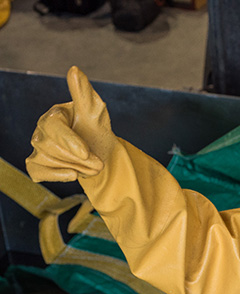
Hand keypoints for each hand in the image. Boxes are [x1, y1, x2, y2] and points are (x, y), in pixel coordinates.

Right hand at [26, 66, 114, 181]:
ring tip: (92, 165)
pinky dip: (58, 176)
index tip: (86, 152)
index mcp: (54, 114)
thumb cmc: (96, 130)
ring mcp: (38, 148)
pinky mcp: (37, 164)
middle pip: (51, 146)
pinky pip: (38, 172)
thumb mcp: (95, 113)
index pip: (53, 127)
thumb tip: (74, 70)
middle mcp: (41, 130)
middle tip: (99, 163)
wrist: (100, 155)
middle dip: (79, 158)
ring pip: (49, 160)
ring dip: (76, 166)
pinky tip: (73, 174)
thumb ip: (84, 93)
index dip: (70, 141)